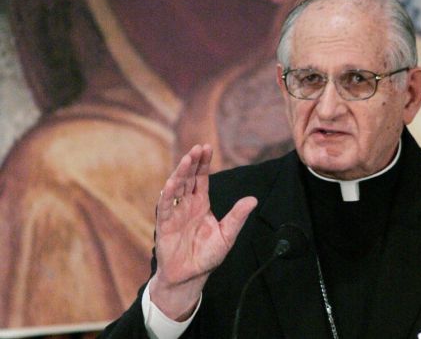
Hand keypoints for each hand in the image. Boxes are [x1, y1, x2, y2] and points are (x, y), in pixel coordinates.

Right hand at [151, 144, 257, 319]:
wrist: (190, 276)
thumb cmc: (207, 255)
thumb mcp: (227, 235)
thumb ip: (237, 217)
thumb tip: (253, 199)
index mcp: (201, 204)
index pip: (201, 178)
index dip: (203, 163)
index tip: (207, 147)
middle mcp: (186, 205)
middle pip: (188, 178)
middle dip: (192, 163)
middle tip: (198, 147)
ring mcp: (175, 213)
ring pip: (176, 188)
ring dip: (180, 173)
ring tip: (187, 159)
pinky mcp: (165, 225)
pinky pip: (165, 207)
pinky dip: (167, 194)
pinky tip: (172, 183)